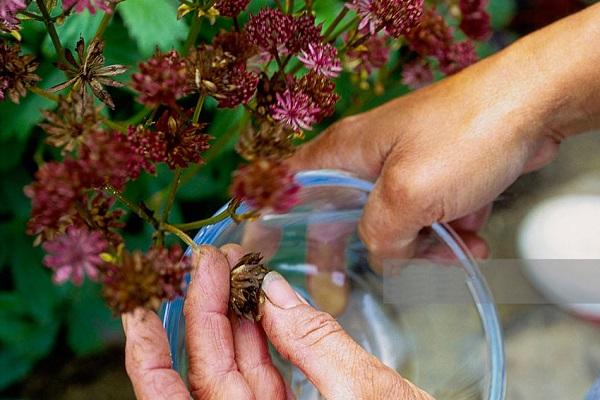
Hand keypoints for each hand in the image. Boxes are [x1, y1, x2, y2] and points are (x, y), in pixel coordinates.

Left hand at [123, 245, 432, 398]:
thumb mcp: (370, 394)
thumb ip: (316, 341)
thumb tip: (270, 289)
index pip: (186, 395)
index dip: (155, 350)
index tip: (146, 301)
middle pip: (208, 377)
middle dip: (203, 314)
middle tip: (206, 261)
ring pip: (236, 374)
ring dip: (231, 322)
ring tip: (228, 273)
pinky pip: (266, 379)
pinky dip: (261, 340)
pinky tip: (257, 307)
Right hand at [287, 3, 599, 258]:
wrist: (534, 105)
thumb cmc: (464, 136)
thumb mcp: (408, 195)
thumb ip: (380, 235)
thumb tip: (383, 256)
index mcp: (344, 153)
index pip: (290, 186)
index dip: (278, 219)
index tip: (279, 252)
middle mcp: (366, 158)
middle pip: (345, 214)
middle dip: (367, 247)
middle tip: (363, 280)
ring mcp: (403, 165)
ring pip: (394, 220)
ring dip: (423, 244)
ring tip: (457, 249)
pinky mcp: (435, 172)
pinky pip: (428, 214)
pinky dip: (448, 231)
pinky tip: (474, 238)